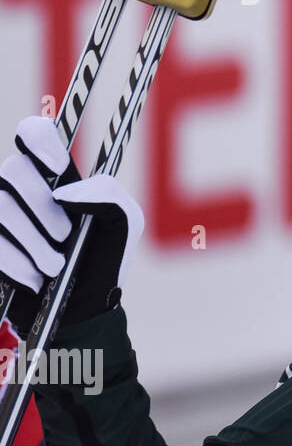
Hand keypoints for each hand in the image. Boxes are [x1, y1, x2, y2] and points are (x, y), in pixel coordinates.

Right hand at [0, 117, 142, 334]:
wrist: (82, 312)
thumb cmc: (104, 260)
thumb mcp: (125, 224)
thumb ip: (110, 195)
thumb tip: (66, 192)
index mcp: (57, 177)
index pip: (34, 133)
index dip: (39, 141)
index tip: (58, 168)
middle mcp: (23, 191)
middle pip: (11, 170)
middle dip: (40, 206)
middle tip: (64, 234)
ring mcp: (2, 218)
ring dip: (32, 241)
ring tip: (55, 265)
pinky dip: (14, 263)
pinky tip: (35, 279)